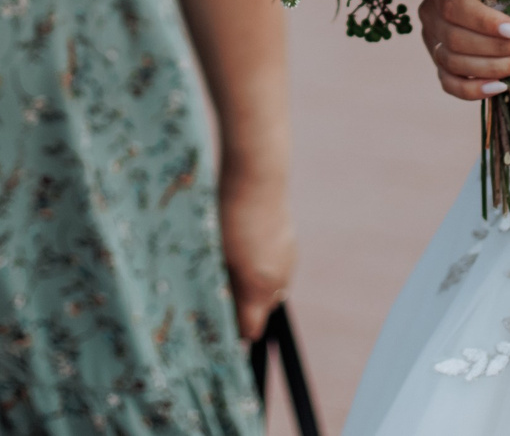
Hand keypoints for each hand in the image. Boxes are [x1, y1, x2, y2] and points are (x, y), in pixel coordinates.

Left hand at [220, 167, 297, 341]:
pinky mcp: (291, 247)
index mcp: (258, 288)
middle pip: (262, 310)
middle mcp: (279, 280)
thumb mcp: (218, 256)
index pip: (252, 330)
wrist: (258, 178)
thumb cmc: (227, 217)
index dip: (235, 331)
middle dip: (245, 307)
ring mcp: (288, 263)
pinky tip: (248, 248)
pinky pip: (278, 270)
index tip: (219, 324)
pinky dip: (264, 268)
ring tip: (235, 264)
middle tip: (222, 288)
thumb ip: (223, 288)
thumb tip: (220, 308)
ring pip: (271, 289)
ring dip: (255, 287)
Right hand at [418, 0, 509, 102]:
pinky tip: (502, 87)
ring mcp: (432, 43)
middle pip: (457, 41)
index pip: (458, 9)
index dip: (489, 24)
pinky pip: (450, 84)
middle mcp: (431, 17)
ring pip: (454, 64)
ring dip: (494, 69)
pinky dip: (475, 90)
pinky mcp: (439, 65)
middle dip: (501, 50)